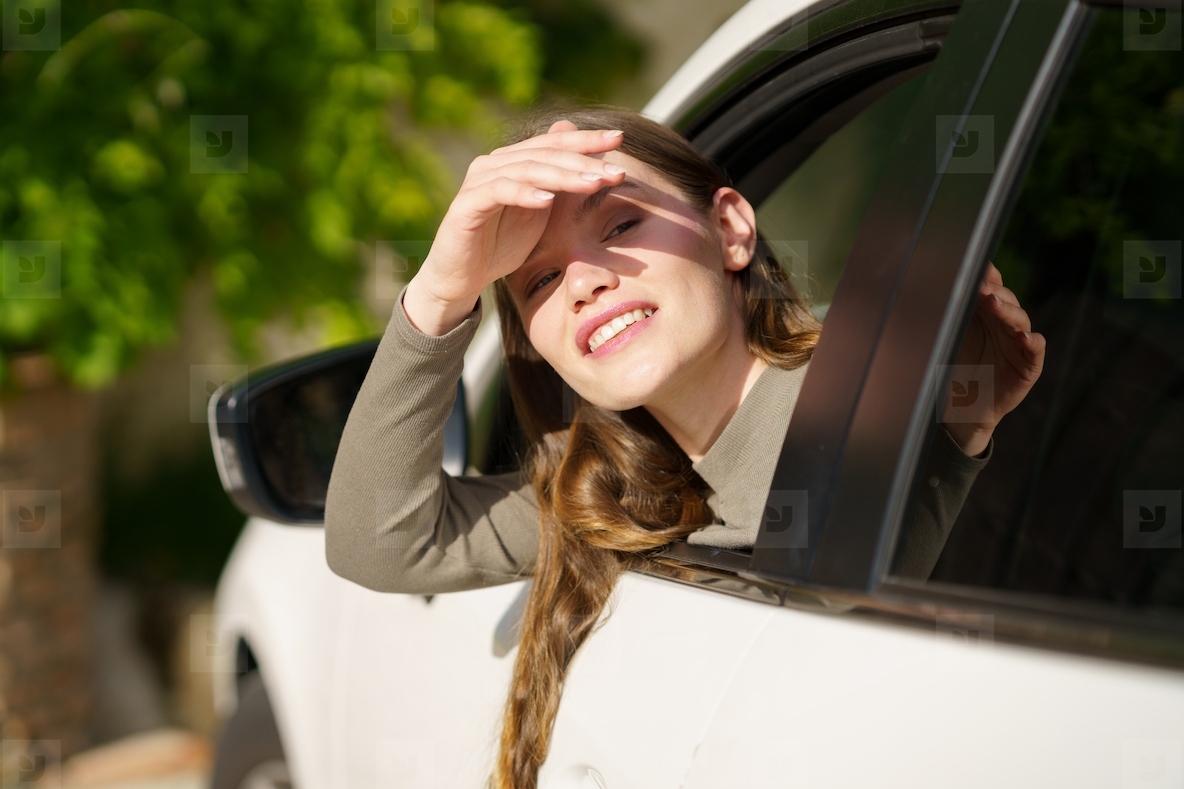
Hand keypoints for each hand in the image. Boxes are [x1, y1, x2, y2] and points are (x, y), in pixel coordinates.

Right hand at [403, 119, 627, 334]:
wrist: (463, 277)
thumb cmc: (501, 244)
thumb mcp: (540, 213)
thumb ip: (559, 182)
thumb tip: (579, 146)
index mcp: (513, 161)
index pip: (555, 144)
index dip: (587, 140)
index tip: (621, 138)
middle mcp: (494, 163)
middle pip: (545, 153)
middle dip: (583, 161)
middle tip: (614, 171)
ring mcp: (478, 181)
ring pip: (527, 169)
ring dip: (563, 176)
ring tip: (593, 184)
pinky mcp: (466, 205)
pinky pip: (499, 192)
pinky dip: (525, 194)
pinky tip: (548, 200)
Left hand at [940, 261, 1046, 455]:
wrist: (961, 410)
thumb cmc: (951, 372)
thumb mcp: (945, 341)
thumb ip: (944, 317)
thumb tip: (924, 289)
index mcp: (984, 314)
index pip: (990, 288)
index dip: (986, 277)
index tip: (976, 268)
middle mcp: (1003, 324)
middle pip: (1006, 299)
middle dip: (994, 292)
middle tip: (981, 289)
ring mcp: (1018, 343)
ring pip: (1020, 319)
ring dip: (1008, 310)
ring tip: (994, 304)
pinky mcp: (1028, 365)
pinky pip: (1035, 349)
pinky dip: (1032, 341)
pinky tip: (1024, 337)